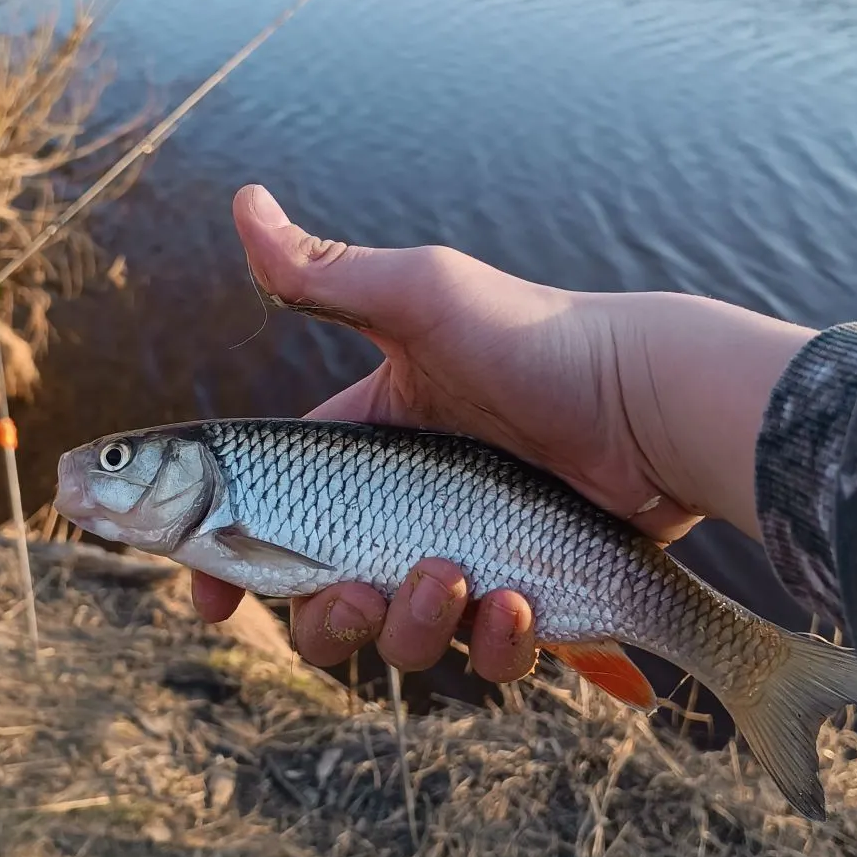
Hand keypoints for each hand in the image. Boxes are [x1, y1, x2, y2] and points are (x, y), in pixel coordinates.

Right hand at [192, 184, 813, 683]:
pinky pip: (487, 657)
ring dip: (412, 625)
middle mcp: (407, 513)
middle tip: (356, 591)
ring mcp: (467, 562)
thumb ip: (326, 273)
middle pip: (325, 603)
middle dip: (326, 616)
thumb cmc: (536, 338)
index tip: (205, 598)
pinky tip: (518, 601)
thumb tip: (242, 199)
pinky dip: (494, 644)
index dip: (228, 563)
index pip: (273, 521)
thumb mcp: (423, 297)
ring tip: (458, 576)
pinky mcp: (529, 602)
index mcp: (367, 451)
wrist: (651, 400)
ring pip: (403, 640)